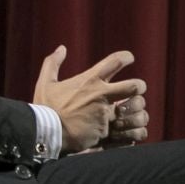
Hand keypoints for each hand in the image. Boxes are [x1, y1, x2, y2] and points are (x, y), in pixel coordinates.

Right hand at [33, 45, 147, 152]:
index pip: (116, 61)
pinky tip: (130, 130)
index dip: (126, 57)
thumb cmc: (45, 108)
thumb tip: (62, 48)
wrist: (45, 135)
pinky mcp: (107, 131)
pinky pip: (130, 130)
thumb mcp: (45, 83)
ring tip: (134, 111)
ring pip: (136, 109)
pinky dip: (132, 131)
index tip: (129, 58)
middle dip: (140, 87)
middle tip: (137, 89)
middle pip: (135, 86)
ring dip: (137, 109)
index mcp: (90, 80)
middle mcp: (101, 95)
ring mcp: (106, 114)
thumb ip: (52, 63)